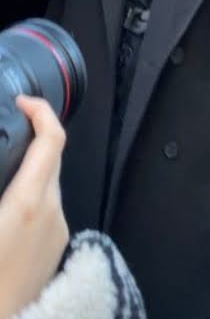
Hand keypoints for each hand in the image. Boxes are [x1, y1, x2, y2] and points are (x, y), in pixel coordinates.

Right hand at [0, 96, 67, 318]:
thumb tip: (0, 172)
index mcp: (28, 203)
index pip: (52, 140)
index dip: (41, 111)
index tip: (22, 102)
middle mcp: (52, 213)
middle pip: (52, 159)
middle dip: (31, 139)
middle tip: (7, 132)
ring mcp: (59, 232)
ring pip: (49, 186)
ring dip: (29, 173)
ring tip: (1, 174)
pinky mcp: (58, 251)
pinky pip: (48, 211)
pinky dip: (31, 199)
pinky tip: (5, 213)